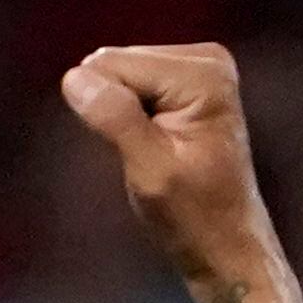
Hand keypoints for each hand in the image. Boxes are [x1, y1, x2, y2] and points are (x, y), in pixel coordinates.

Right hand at [58, 43, 277, 302]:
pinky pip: (132, 84)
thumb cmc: (193, 217)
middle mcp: (205, 58)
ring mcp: (200, 66)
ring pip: (119, 73)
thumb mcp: (151, 172)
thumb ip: (117, 119)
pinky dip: (132, 114)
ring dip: (123, 114)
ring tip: (152, 151)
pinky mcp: (190, 81)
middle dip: (116, 109)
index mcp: (202, 73)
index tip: (139, 151)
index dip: (108, 112)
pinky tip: (156, 142)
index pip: (112, 65)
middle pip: (116, 62)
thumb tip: (75, 77)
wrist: (227, 245)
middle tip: (146, 153)